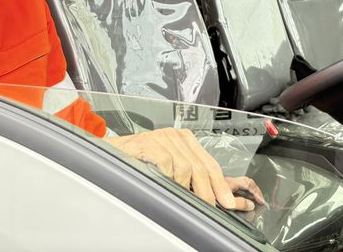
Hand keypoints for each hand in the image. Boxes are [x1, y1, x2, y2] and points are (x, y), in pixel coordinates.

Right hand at [105, 127, 265, 210]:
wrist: (111, 153)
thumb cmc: (139, 161)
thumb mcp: (168, 165)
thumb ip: (189, 175)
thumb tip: (213, 195)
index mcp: (184, 139)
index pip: (210, 164)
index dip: (222, 185)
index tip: (232, 202)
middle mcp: (176, 136)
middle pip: (202, 168)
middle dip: (210, 191)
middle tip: (214, 206)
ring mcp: (164, 138)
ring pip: (186, 169)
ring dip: (184, 187)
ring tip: (177, 192)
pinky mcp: (152, 143)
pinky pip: (168, 166)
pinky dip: (167, 178)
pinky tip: (161, 181)